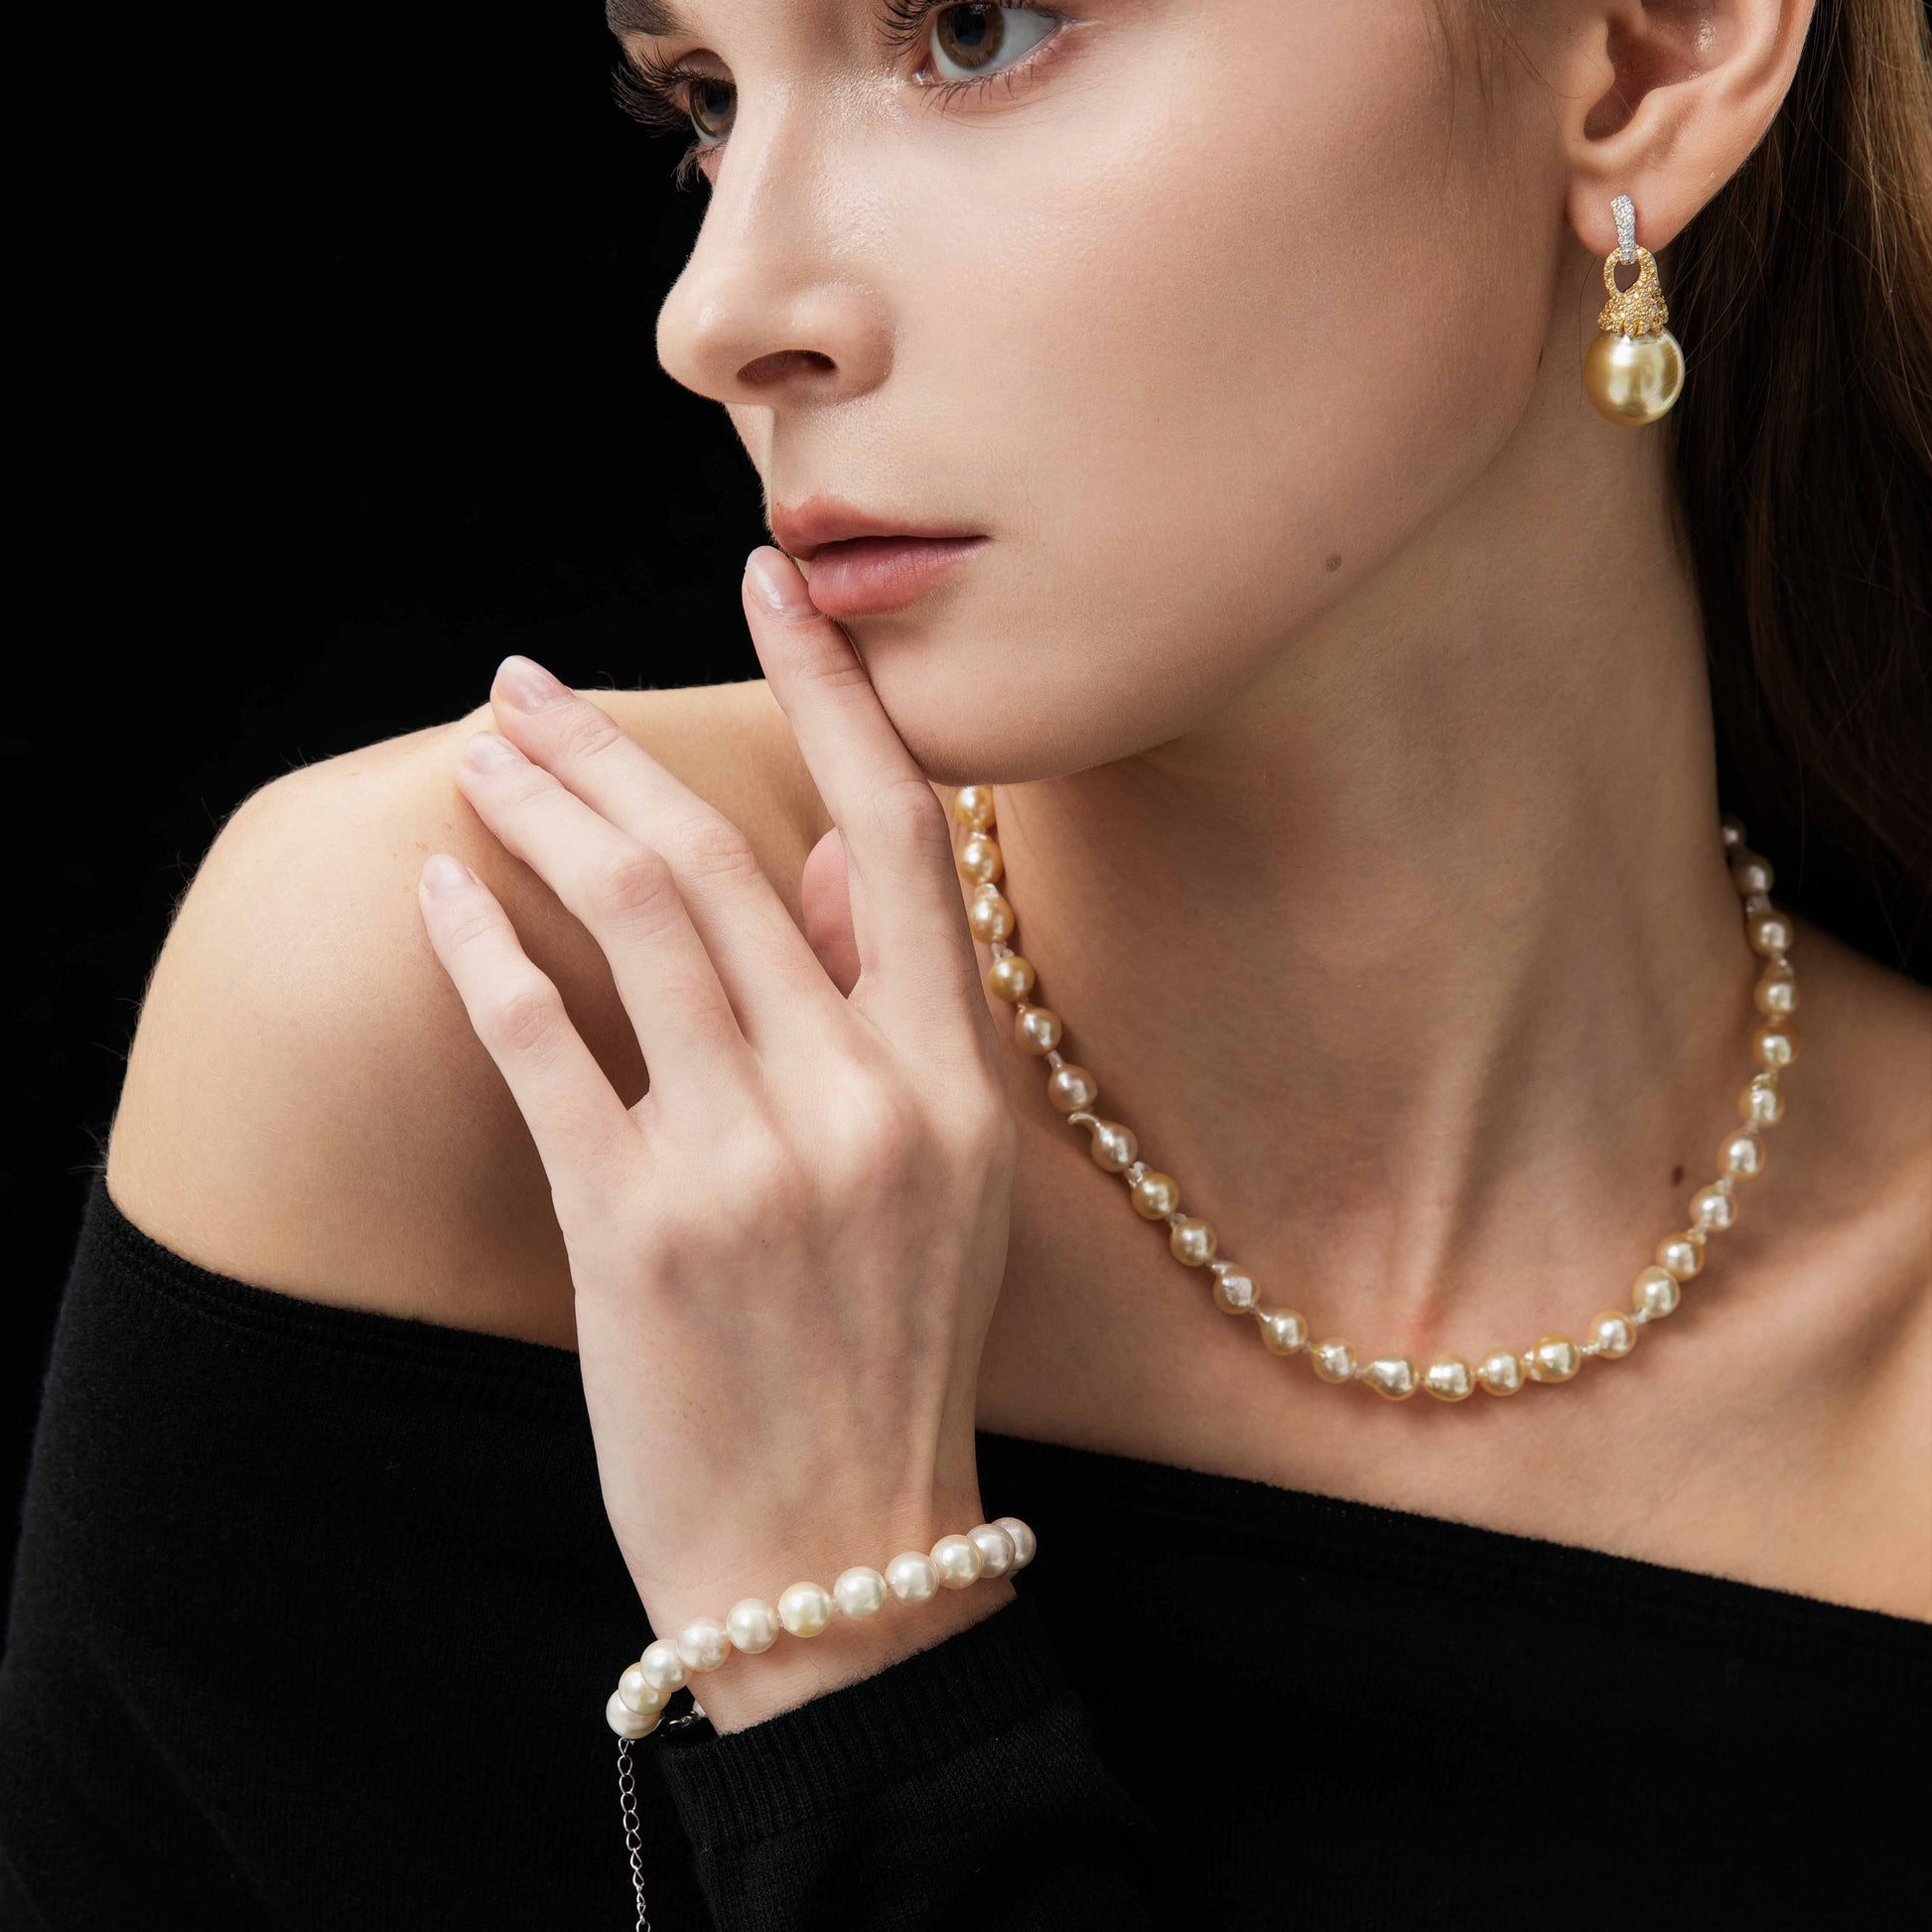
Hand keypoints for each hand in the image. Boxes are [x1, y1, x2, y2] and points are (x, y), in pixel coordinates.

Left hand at [415, 548, 1019, 1728]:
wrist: (839, 1550)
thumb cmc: (892, 1351)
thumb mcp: (950, 1178)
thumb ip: (903, 1006)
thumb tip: (848, 854)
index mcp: (953, 1077)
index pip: (902, 833)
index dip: (833, 690)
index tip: (770, 579)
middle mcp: (863, 1101)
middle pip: (725, 861)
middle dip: (610, 753)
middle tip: (524, 689)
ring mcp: (748, 1164)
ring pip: (635, 925)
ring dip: (540, 816)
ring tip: (482, 754)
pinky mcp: (634, 1232)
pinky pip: (545, 1048)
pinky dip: (484, 952)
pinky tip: (440, 891)